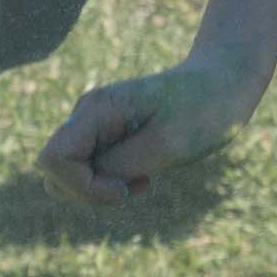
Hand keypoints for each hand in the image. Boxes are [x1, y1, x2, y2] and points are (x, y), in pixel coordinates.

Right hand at [39, 44, 269, 208]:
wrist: (224, 84)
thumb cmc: (203, 109)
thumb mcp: (167, 144)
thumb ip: (119, 164)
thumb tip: (84, 180)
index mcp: (97, 109)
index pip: (53, 160)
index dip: (82, 187)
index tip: (125, 190)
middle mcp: (86, 115)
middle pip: (54, 173)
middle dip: (88, 193)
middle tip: (135, 186)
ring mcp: (94, 126)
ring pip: (68, 178)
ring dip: (100, 191)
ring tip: (141, 180)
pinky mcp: (105, 137)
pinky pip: (89, 174)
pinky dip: (111, 185)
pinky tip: (144, 176)